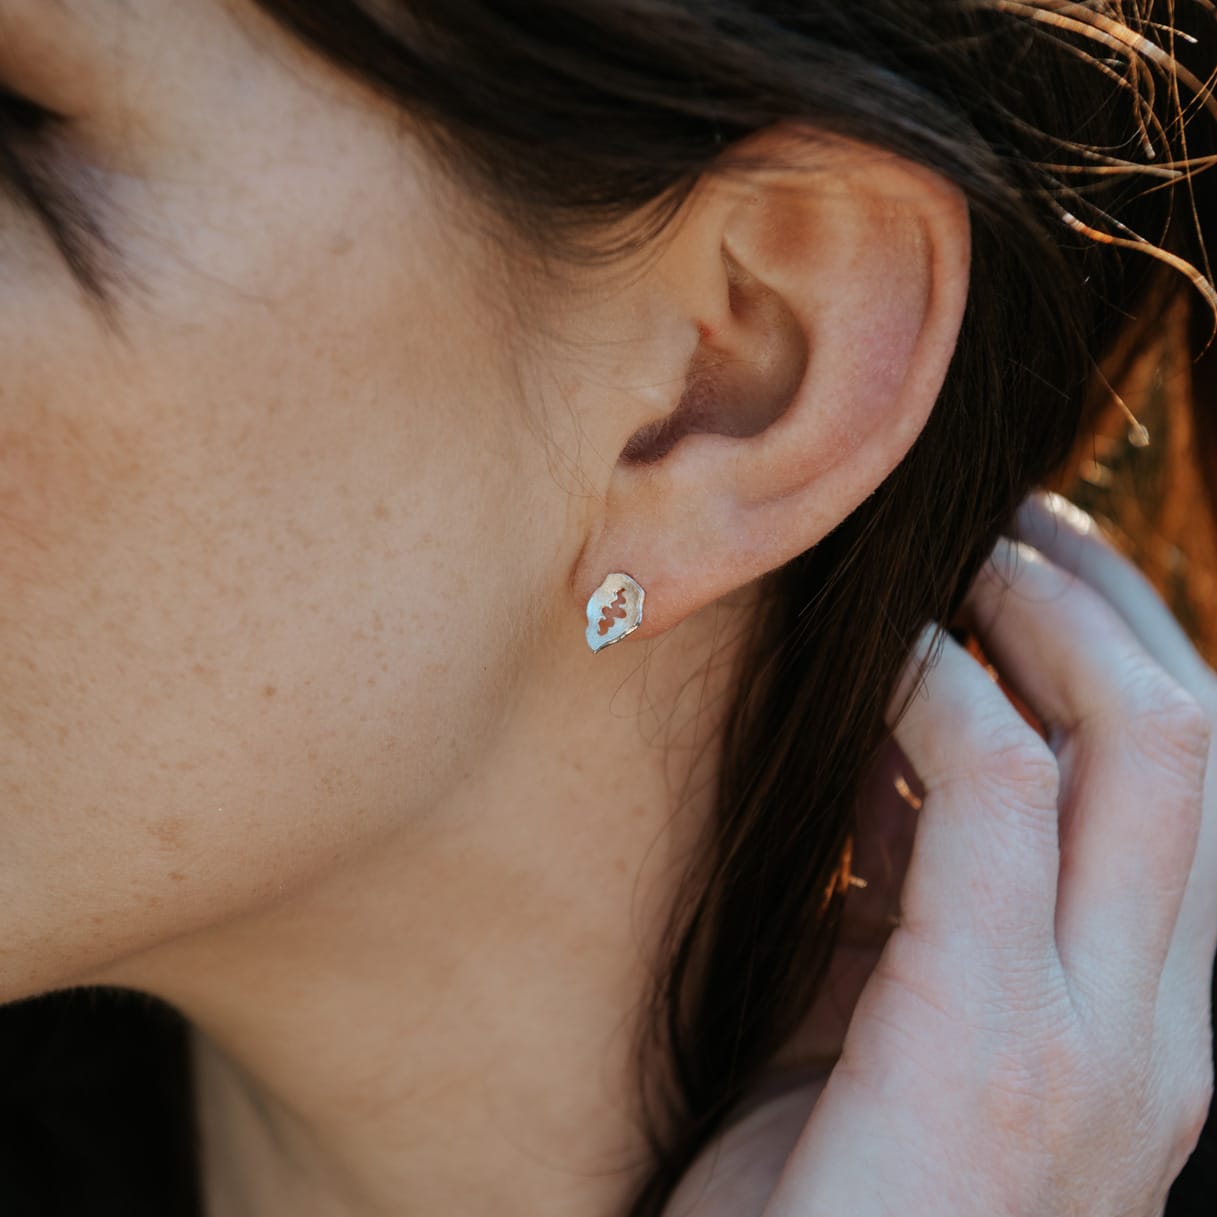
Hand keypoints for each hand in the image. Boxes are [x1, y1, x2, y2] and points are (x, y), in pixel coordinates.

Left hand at [749, 493, 1216, 1216]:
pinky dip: (944, 703)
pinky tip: (885, 667)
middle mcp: (1166, 1035)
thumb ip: (914, 879)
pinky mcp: (993, 1048)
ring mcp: (1103, 1050)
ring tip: (964, 561)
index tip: (1030, 577)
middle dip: (1112, 608)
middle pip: (1195, 745)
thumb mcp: (885, 1004)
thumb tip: (902, 736)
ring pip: (1143, 749)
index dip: (1124, 655)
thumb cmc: (818, 1175)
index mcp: (1144, 1022)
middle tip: (1015, 528)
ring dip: (1045, 624)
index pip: (1187, 792)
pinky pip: (1000, 803)